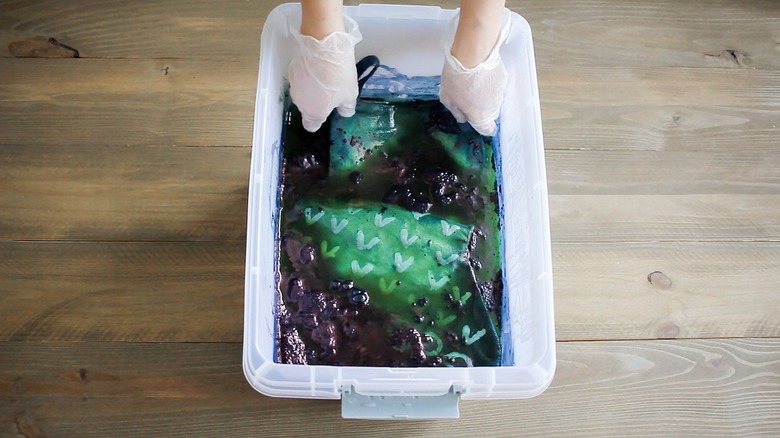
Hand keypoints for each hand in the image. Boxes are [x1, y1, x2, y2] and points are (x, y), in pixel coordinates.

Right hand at [288, 15, 361, 131]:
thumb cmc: (338, 75)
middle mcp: (300, 102)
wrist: (324, 45)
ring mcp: (294, 86)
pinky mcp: (291, 70)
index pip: (311, 126)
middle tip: (331, 91)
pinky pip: (300, 78)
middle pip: (307, 108)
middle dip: (317, 102)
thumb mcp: (350, 94)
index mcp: (313, 113)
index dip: (318, 122)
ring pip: (302, 93)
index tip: (327, 112)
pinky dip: (306, 76)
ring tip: (325, 76)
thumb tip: (345, 112)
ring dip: (311, 88)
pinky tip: (317, 67)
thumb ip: (346, 107)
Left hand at [440, 8, 510, 135]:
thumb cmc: (457, 77)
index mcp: (480, 116)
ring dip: (485, 95)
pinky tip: (480, 74)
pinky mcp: (503, 79)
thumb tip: (463, 117)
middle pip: (490, 115)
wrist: (472, 53)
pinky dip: (489, 83)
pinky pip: (496, 86)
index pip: (486, 130)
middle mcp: (493, 107)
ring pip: (493, 100)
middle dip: (480, 110)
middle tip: (467, 97)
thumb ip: (456, 111)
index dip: (480, 126)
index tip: (473, 119)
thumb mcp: (447, 98)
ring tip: (472, 82)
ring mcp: (500, 93)